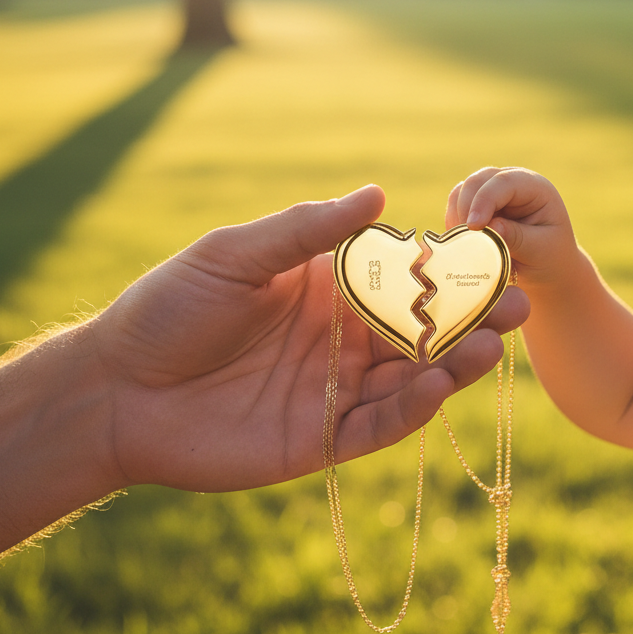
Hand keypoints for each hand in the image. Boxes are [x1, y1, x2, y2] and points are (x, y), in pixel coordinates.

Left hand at [93, 185, 528, 491]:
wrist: (115, 390)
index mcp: (323, 289)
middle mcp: (339, 339)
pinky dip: (414, 407)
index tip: (486, 255)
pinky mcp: (322, 439)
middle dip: (468, 318)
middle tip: (516, 303)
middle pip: (418, 330)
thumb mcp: (236, 254)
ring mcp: (333, 390)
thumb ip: (307, 230)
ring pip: (411, 378)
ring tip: (496, 342)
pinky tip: (440, 385)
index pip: (398, 278)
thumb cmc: (169, 307)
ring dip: (456, 363)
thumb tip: (377, 194)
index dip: (442, 270)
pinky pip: (379, 424)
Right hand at [446, 167, 578, 286]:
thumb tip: (490, 226)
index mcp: (535, 187)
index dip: (485, 200)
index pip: (504, 182)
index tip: (474, 227)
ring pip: (462, 191)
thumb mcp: (540, 250)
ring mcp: (493, 191)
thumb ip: (517, 237)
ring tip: (464, 243)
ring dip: (457, 215)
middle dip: (467, 207)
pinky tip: (461, 241)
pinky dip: (454, 221)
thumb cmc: (550, 259)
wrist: (547, 270)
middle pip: (478, 181)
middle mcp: (512, 183)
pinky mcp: (478, 204)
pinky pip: (456, 205)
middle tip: (466, 238)